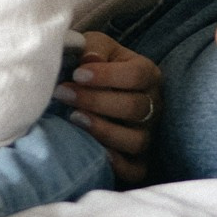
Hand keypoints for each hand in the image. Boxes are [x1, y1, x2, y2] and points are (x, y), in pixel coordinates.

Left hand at [56, 34, 164, 185]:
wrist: (91, 91)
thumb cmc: (93, 66)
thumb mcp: (94, 47)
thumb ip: (93, 48)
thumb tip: (89, 59)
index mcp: (148, 74)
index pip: (138, 75)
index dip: (107, 76)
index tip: (77, 74)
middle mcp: (153, 106)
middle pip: (136, 108)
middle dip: (96, 101)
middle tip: (63, 93)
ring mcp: (148, 134)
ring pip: (136, 140)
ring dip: (103, 131)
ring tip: (73, 118)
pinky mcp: (138, 160)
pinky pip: (135, 169)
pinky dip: (117, 164)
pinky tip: (93, 152)